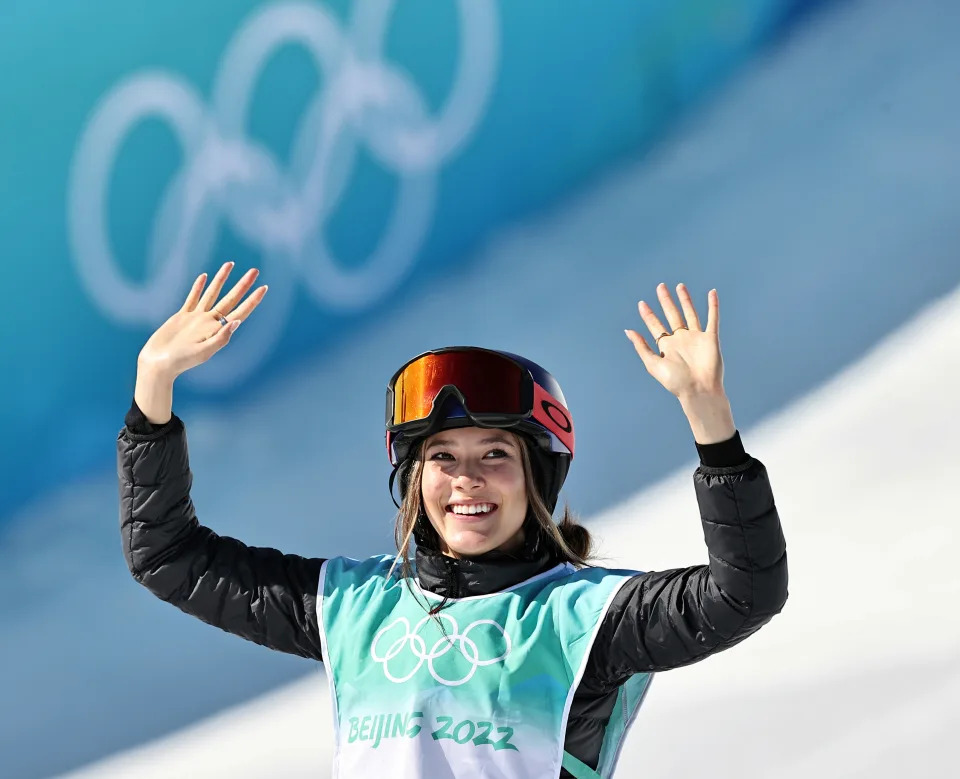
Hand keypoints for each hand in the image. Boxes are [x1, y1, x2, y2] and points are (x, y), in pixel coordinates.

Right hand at [137, 262, 267, 380]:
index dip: (253, 300)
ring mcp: (196, 318)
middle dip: (243, 285)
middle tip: (255, 271)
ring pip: (212, 293)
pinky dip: (198, 287)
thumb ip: (221, 337)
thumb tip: (237, 321)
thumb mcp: (204, 352)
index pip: (240, 311)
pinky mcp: (182, 316)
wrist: (159, 363)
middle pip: (230, 299)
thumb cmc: (182, 361)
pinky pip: (193, 298)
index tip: (264, 287)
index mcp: (218, 330)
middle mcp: (210, 322)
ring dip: (221, 279)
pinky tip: (204, 276)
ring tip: (230, 264)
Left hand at [624, 282, 723, 401]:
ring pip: (690, 313)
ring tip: (679, 286)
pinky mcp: (710, 338)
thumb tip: (628, 331)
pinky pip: (712, 318)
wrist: (698, 390)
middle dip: (666, 301)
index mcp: (666, 346)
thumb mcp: (653, 364)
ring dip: (685, 300)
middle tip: (660, 286)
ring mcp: (696, 337)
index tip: (641, 303)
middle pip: (671, 315)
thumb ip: (641, 346)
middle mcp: (680, 339)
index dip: (648, 315)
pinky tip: (712, 292)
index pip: (655, 326)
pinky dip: (713, 305)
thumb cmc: (675, 382)